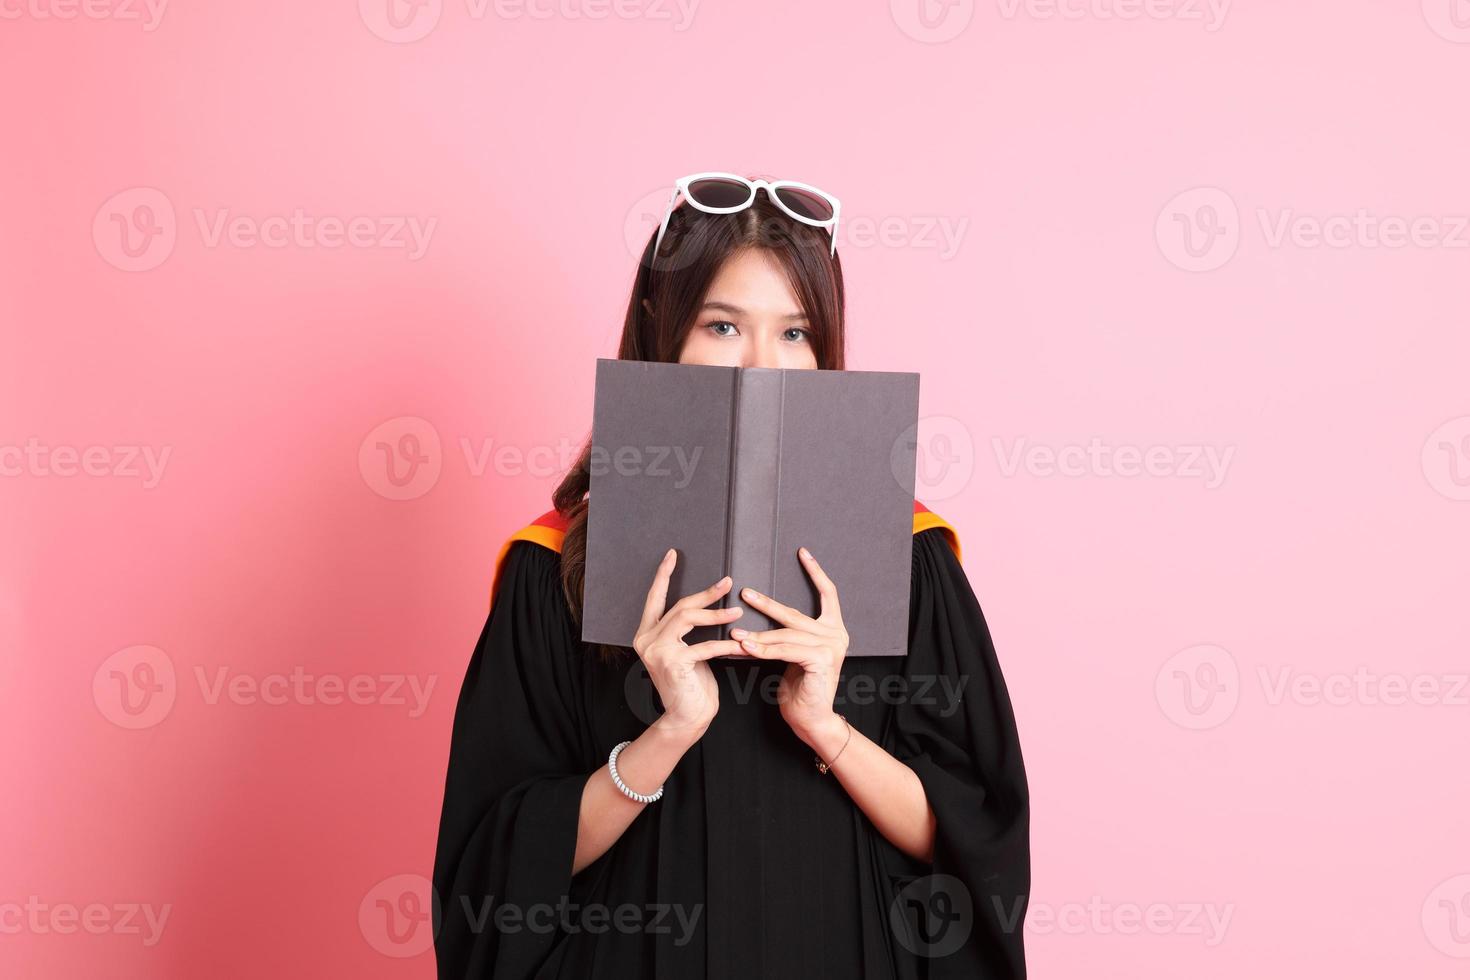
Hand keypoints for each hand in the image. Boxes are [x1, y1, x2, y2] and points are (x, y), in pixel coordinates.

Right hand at [633, 548, 745, 743]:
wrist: (686, 718)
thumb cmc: (691, 684)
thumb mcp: (687, 652)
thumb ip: (687, 631)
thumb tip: (707, 604)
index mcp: (646, 633)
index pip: (654, 598)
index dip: (663, 575)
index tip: (673, 554)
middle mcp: (646, 640)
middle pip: (679, 606)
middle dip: (706, 593)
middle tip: (728, 583)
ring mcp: (657, 651)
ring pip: (688, 618)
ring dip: (717, 614)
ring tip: (738, 611)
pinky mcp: (673, 663)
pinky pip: (705, 645)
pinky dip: (726, 643)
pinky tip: (742, 643)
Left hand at [729, 547, 849, 746]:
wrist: (812, 719)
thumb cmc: (800, 689)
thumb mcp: (792, 655)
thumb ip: (786, 636)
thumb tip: (756, 616)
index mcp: (833, 629)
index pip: (828, 593)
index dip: (815, 572)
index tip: (802, 551)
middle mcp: (836, 634)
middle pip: (795, 614)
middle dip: (767, 603)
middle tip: (744, 592)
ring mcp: (831, 647)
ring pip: (785, 634)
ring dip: (756, 632)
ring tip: (733, 630)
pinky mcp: (821, 660)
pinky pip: (784, 650)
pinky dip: (762, 649)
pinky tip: (744, 646)